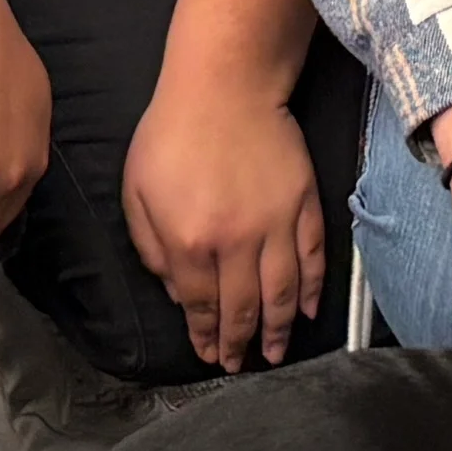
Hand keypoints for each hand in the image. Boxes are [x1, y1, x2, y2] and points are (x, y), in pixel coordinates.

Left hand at [123, 73, 327, 365]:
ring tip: (276, 353)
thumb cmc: (171, 134)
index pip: (201, 305)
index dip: (206, 335)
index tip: (210, 354)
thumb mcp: (137, 192)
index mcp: (191, 241)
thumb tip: (177, 292)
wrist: (224, 85)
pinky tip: (306, 310)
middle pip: (243, 307)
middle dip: (241, 343)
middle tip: (241, 365)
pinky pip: (313, 257)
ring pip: (282, 292)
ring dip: (278, 329)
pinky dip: (313, 289)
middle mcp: (237, 242)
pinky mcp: (304, 204)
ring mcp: (276, 224)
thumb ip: (152, 249)